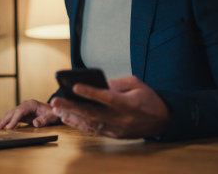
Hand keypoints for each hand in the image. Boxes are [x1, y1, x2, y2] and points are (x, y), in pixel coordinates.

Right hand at [0, 99, 59, 129]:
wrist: (55, 110)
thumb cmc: (53, 113)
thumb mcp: (51, 116)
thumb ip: (44, 119)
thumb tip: (35, 124)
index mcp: (31, 104)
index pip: (20, 111)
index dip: (14, 119)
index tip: (9, 127)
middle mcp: (25, 105)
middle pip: (12, 112)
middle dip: (3, 120)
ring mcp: (23, 109)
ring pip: (10, 114)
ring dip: (2, 121)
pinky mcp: (22, 114)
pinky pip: (12, 117)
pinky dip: (5, 122)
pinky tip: (0, 126)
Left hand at [50, 76, 169, 138]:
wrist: (161, 120)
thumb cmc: (147, 98)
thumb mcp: (135, 84)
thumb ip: (115, 83)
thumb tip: (94, 83)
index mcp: (129, 103)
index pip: (107, 97)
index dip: (91, 92)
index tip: (75, 86)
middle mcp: (122, 118)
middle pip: (93, 113)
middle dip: (72, 107)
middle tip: (56, 101)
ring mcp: (117, 129)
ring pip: (90, 124)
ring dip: (71, 117)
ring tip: (56, 109)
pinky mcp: (114, 135)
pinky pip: (93, 130)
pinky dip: (78, 125)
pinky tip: (67, 118)